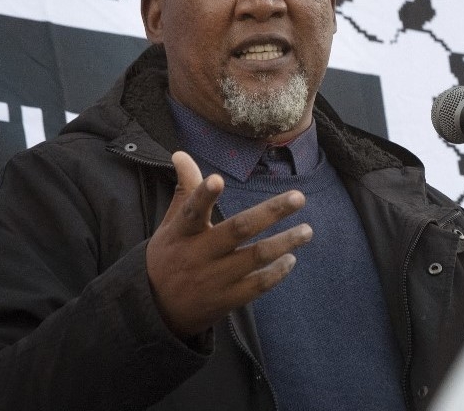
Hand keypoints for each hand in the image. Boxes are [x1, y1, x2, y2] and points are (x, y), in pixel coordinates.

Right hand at [146, 151, 312, 336]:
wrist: (156, 311)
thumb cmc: (169, 257)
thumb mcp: (171, 226)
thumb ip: (185, 190)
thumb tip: (181, 153)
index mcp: (181, 233)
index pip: (191, 211)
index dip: (203, 195)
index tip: (217, 178)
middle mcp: (198, 255)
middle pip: (237, 230)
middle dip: (271, 212)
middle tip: (299, 197)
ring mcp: (213, 279)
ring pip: (254, 257)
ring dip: (285, 242)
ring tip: (307, 230)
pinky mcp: (225, 300)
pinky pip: (256, 285)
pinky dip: (277, 272)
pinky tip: (291, 258)